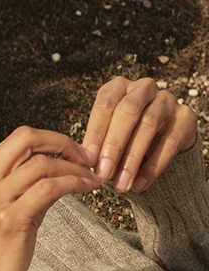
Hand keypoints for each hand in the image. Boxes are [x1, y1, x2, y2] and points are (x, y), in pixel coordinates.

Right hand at [0, 127, 100, 270]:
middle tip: (84, 156)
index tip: (73, 151)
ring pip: (42, 164)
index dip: (51, 140)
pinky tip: (85, 188)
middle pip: (25, 139)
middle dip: (62, 142)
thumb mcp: (5, 207)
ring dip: (75, 168)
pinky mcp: (9, 218)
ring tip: (91, 178)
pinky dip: (73, 184)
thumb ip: (26, 182)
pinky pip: (49, 188)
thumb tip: (63, 164)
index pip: (17, 139)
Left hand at [81, 76, 196, 192]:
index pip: (104, 106)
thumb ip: (98, 141)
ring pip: (148, 127)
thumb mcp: (111, 129)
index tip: (88, 159)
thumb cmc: (128, 130)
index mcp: (118, 86)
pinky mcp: (185, 118)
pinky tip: (140, 184)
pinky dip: (153, 167)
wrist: (164, 134)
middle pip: (127, 112)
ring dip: (132, 159)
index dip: (95, 133)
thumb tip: (84, 160)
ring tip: (122, 184)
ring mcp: (167, 100)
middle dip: (114, 145)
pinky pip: (169, 144)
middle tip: (103, 173)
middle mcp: (143, 88)